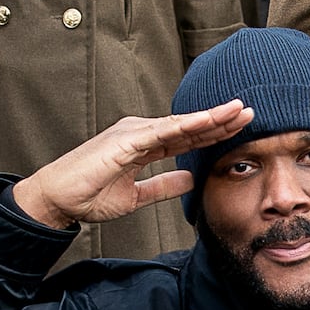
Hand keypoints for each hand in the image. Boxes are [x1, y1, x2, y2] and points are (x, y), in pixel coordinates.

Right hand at [11, 101, 255, 227]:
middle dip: (220, 120)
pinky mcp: (125, 141)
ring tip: (238, 111)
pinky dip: (186, 125)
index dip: (214, 133)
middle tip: (250, 112)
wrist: (58, 198)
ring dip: (210, 118)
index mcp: (144, 145)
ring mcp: (133, 133)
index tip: (240, 128)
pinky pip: (162, 132)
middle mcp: (141, 133)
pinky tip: (207, 121)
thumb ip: (163, 186)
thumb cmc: (89, 194)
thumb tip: (190, 179)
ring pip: (180, 124)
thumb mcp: (136, 195)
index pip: (186, 137)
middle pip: (189, 126)